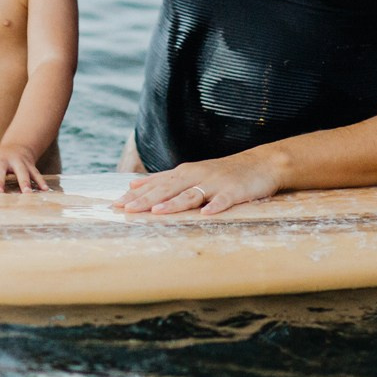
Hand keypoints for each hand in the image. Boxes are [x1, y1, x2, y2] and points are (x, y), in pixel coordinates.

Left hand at [0, 143, 49, 192]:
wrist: (17, 146)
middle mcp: (4, 159)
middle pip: (1, 169)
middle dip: (0, 181)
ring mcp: (18, 161)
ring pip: (22, 171)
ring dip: (25, 182)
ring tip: (27, 193)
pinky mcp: (29, 164)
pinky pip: (36, 173)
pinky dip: (40, 181)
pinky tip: (45, 190)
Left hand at [115, 152, 279, 214]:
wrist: (261, 163)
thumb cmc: (222, 172)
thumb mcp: (190, 172)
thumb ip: (162, 179)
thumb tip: (133, 184)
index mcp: (183, 173)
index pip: (155, 184)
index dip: (135, 195)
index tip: (115, 204)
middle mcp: (196, 176)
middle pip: (167, 189)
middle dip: (146, 199)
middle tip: (127, 209)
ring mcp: (215, 183)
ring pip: (191, 194)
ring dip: (174, 203)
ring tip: (157, 212)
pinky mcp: (234, 191)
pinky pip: (223, 200)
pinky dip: (215, 206)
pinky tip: (207, 213)